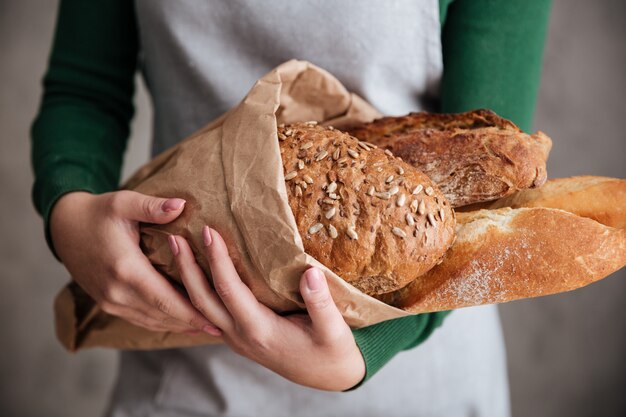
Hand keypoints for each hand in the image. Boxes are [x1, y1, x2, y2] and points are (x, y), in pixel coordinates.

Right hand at [50, 190, 213, 333]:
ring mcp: (110, 301)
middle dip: (192, 323)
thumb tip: (182, 204)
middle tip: (220, 328)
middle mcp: (116, 292)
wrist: (65, 228)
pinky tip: (181, 322)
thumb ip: (153, 206)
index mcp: (125, 269)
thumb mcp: (124, 203)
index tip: (216, 318)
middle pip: (161, 315)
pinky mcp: (108, 304)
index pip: (165, 298)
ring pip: (151, 321)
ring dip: (179, 326)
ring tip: (207, 327)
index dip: (192, 311)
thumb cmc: (99, 212)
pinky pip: (140, 319)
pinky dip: (162, 322)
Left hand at [168, 226, 365, 390]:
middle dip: (187, 267)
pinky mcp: (239, 335)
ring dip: (187, 278)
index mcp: (260, 331)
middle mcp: (241, 335)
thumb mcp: (334, 331)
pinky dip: (198, 290)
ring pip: (201, 308)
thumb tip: (310, 272)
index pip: (229, 291)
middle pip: (202, 300)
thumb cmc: (332, 352)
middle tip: (174, 237)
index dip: (217, 260)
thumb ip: (321, 304)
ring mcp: (236, 337)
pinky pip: (210, 312)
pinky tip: (195, 272)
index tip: (208, 231)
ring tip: (178, 249)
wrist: (328, 376)